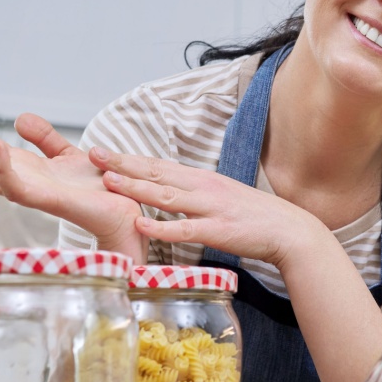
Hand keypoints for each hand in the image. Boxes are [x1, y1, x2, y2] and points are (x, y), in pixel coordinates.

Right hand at [0, 88, 146, 260]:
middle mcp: (17, 180)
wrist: (125, 212)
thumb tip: (19, 118)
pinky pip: (15, 189)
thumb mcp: (68, 154)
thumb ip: (44, 138)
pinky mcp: (46, 202)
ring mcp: (29, 192)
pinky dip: (3, 169)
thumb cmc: (98, 189)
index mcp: (20, 168)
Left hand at [88, 147, 327, 269]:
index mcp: (201, 179)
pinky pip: (184, 229)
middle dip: (122, 163)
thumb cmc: (255, 216)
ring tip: (108, 180)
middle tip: (93, 154)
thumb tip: (170, 192)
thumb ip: (195, 194)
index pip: (158, 165)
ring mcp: (209, 208)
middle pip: (155, 173)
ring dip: (135, 187)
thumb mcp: (221, 197)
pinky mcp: (217, 230)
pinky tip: (141, 224)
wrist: (288, 230)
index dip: (128, 158)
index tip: (102, 151)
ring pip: (165, 196)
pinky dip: (161, 227)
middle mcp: (202, 188)